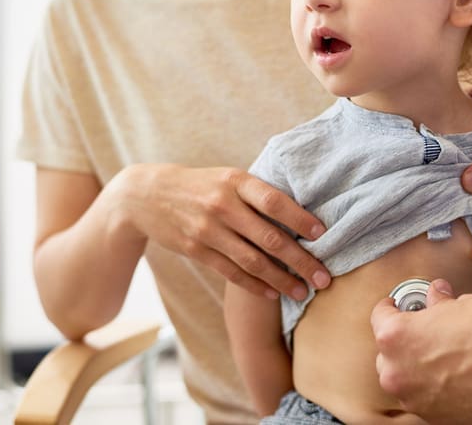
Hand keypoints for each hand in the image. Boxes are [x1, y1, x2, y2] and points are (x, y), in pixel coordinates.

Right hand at [109, 163, 329, 299]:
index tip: (324, 235)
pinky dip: (254, 285)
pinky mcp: (196, 250)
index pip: (275, 202)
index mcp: (235, 181)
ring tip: (303, 292)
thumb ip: (257, 192)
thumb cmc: (200, 185)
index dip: (301, 219)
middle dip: (302, 261)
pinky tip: (272, 294)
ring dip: (282, 280)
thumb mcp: (227, 177)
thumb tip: (303, 211)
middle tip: (325, 278)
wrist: (147, 195)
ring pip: (253, 261)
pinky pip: (231, 272)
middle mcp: (222, 205)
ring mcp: (207, 230)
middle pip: (270, 238)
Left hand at [371, 280, 471, 422]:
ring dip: (416, 364)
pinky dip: (432, 385)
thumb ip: (441, 302)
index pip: (380, 315)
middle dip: (405, 339)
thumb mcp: (464, 304)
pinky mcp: (432, 416)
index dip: (392, 306)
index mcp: (394, 336)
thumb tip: (438, 296)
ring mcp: (412, 397)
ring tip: (445, 353)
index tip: (398, 305)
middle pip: (388, 350)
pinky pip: (423, 395)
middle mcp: (395, 370)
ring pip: (404, 376)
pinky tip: (455, 374)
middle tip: (428, 328)